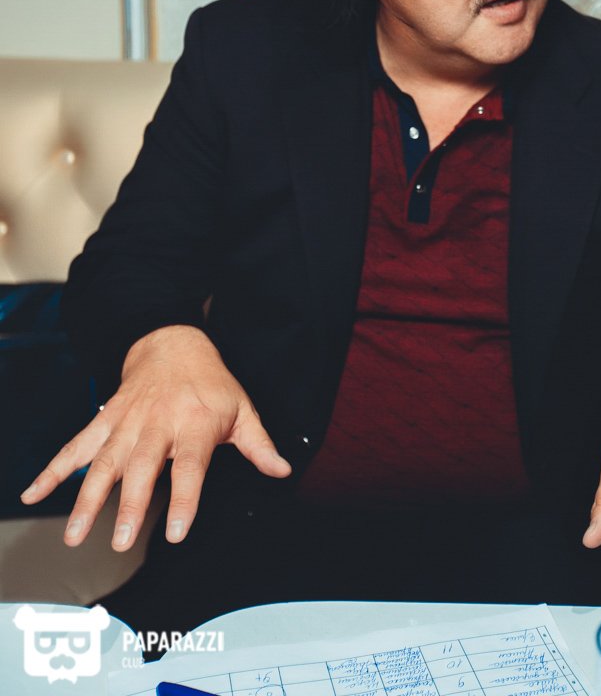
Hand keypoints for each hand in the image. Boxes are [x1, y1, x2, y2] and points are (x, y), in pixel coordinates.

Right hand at [20, 325, 291, 550]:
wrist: (172, 342)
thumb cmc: (210, 383)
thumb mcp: (242, 409)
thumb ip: (259, 445)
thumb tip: (283, 470)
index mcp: (193, 424)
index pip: (190, 466)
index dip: (183, 499)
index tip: (175, 531)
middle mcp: (156, 424)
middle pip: (141, 468)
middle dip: (128, 505)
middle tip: (119, 541)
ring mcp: (126, 422)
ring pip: (103, 462)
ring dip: (87, 498)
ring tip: (74, 534)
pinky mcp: (104, 421)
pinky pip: (75, 446)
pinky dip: (53, 469)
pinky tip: (34, 492)